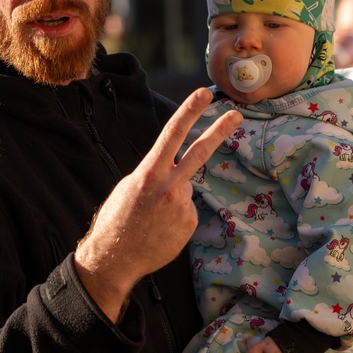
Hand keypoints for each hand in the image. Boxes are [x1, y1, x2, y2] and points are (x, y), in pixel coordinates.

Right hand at [73, 88, 241, 320]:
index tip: (204, 94)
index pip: (172, 134)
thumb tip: (173, 172)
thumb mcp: (128, 187)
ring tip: (151, 219)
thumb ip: (153, 174)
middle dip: (219, 131)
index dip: (189, 111)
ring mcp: (182, 206)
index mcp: (149, 172)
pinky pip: (186, 213)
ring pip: (184, 191)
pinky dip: (175, 219)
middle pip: (199, 152)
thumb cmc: (116, 220)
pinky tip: (160, 230)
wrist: (115, 258)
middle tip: (237, 115)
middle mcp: (169, 186)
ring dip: (171, 201)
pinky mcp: (189, 224)